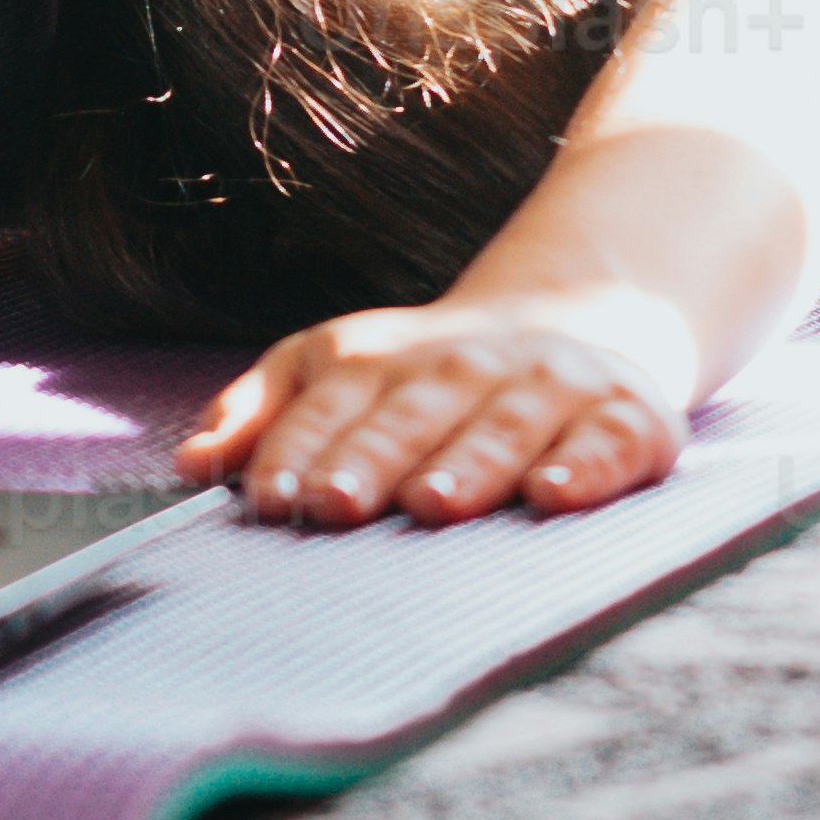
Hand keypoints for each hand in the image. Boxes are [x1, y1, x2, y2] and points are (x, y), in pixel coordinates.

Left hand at [180, 284, 695, 529]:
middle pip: (412, 415)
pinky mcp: (629, 415)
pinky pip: (610, 441)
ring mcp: (550, 386)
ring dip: (468, 464)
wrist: (586, 314)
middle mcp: (466, 366)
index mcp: (386, 359)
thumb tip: (191, 464)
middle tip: (336, 505)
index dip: (298, 449)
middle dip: (372, 459)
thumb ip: (265, 414)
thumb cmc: (432, 374)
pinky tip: (554, 495)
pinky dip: (585, 466)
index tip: (268, 499)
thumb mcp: (339, 367)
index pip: (331, 403)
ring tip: (433, 504)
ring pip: (504, 426)